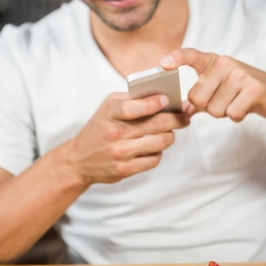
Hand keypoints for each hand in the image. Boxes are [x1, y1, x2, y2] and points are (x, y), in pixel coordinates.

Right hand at [65, 92, 189, 185]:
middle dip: (177, 119)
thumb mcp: (108, 107)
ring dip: (170, 136)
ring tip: (169, 132)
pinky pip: (154, 159)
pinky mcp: (124, 170)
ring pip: (161, 142)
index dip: (153, 103)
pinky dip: (158, 152)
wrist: (79, 159)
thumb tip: (163, 95)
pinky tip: (153, 147)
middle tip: (185, 116)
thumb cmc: (100, 127)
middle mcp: (114, 133)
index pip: (133, 107)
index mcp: (110, 113)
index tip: (167, 99)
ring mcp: (119, 153)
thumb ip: (132, 98)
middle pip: (156, 125)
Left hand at [160, 48, 265, 121]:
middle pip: (197, 98)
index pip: (191, 55)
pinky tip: (246, 107)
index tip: (163, 65)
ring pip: (214, 109)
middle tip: (224, 101)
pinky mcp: (254, 88)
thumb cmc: (243, 91)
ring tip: (237, 102)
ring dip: (225, 113)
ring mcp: (240, 74)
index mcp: (213, 61)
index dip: (176, 58)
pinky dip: (238, 116)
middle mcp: (225, 64)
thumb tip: (182, 111)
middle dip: (208, 107)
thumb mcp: (219, 88)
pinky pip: (232, 114)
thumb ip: (199, 98)